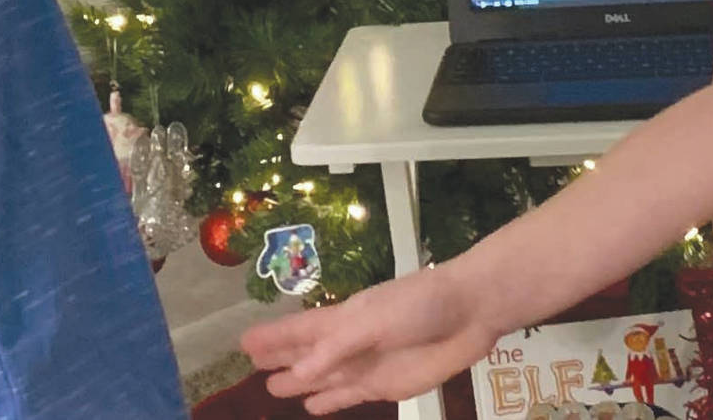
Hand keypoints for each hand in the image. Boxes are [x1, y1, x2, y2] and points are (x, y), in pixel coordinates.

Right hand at [241, 264, 499, 413]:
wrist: (469, 312)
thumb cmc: (420, 304)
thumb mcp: (372, 319)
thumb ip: (335, 348)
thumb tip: (298, 375)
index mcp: (341, 317)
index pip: (297, 328)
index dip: (272, 335)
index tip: (243, 341)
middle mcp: (348, 342)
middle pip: (305, 354)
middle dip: (279, 358)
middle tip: (251, 365)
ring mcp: (365, 365)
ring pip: (322, 378)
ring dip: (299, 384)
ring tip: (274, 390)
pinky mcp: (385, 386)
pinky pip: (349, 396)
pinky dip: (330, 402)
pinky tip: (313, 408)